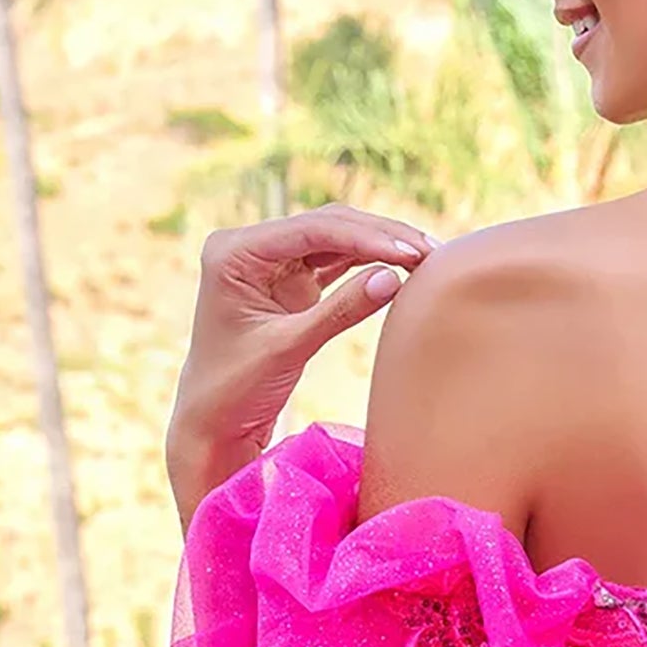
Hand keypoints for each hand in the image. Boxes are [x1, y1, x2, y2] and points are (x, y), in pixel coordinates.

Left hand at [167, 205, 433, 524]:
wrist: (213, 420)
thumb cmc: (236, 388)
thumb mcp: (290, 349)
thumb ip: (340, 311)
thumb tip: (394, 277)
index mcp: (235, 251)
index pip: (311, 230)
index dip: (366, 238)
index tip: (412, 254)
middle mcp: (251, 246)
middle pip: (327, 225)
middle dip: (380, 235)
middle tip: (432, 250)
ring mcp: (270, 262)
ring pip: (335, 239)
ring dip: (380, 245)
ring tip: (427, 256)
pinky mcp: (288, 282)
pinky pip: (334, 261)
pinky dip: (368, 264)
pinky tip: (403, 267)